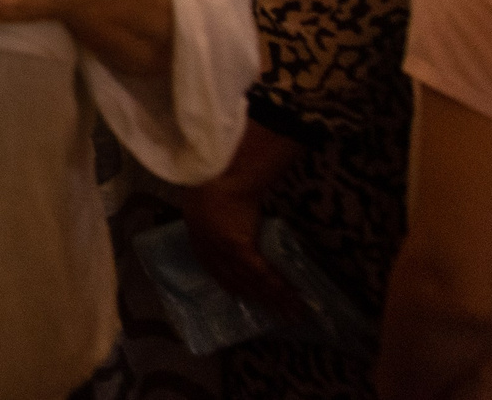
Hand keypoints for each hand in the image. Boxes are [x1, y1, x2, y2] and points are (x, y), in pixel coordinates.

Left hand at [183, 170, 307, 320]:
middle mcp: (210, 252)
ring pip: (252, 282)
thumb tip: (227, 224)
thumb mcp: (202, 202)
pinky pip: (261, 273)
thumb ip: (212, 219)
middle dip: (258, 300)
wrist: (218, 174)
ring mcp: (224, 252)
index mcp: (199, 240)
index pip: (217, 272)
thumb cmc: (210, 181)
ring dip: (274, 300)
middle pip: (237, 282)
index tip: (244, 298)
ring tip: (293, 314)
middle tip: (276, 316)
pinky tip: (293, 299)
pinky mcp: (239, 248)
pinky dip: (278, 287)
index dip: (232, 287)